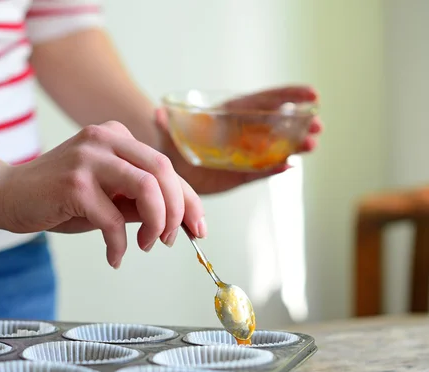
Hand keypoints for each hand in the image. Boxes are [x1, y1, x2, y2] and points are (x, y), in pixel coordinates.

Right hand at [0, 121, 204, 268]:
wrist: (7, 195)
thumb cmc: (60, 198)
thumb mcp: (107, 194)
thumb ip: (139, 199)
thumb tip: (179, 220)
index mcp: (117, 136)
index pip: (166, 166)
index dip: (189, 200)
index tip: (198, 228)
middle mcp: (105, 139)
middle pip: (164, 172)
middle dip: (178, 212)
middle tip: (170, 240)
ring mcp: (88, 158)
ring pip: (147, 189)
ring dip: (156, 224)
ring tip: (146, 245)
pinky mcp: (73, 183)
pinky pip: (113, 221)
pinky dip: (120, 245)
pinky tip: (114, 257)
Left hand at [156, 86, 322, 194]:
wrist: (171, 169)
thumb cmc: (173, 145)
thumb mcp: (169, 134)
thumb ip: (165, 124)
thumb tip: (157, 113)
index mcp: (231, 115)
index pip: (264, 101)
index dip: (288, 96)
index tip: (310, 95)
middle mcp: (243, 132)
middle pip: (276, 124)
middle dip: (299, 122)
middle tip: (317, 125)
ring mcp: (245, 153)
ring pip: (275, 147)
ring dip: (294, 145)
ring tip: (311, 145)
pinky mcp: (241, 173)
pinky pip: (262, 170)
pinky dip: (274, 168)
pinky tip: (288, 167)